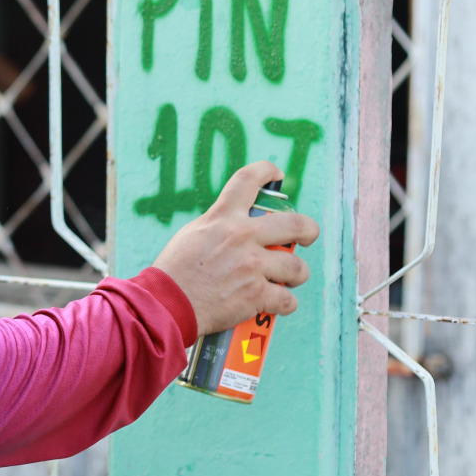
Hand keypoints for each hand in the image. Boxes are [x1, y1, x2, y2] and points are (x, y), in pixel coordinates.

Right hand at [151, 160, 319, 335]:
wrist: (167, 303)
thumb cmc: (175, 271)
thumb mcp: (194, 234)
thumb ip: (221, 226)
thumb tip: (241, 227)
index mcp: (223, 217)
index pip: (248, 180)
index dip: (267, 171)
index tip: (276, 173)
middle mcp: (241, 237)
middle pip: (295, 224)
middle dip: (308, 231)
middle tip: (307, 236)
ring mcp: (251, 266)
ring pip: (297, 268)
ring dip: (296, 275)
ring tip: (289, 280)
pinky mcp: (256, 295)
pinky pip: (287, 300)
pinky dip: (285, 304)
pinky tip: (277, 304)